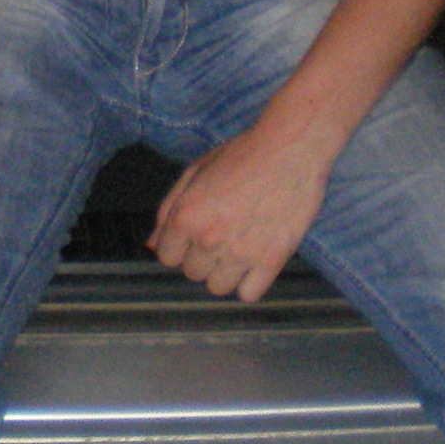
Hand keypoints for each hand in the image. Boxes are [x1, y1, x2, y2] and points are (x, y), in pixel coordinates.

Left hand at [147, 122, 333, 302]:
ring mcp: (240, 254)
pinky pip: (248, 294)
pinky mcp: (271, 261)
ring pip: (217, 288)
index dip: (178, 246)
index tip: (193, 236)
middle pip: (192, 273)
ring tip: (237, 250)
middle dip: (200, 257)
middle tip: (219, 236)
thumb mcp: (195, 171)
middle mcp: (208, 240)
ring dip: (223, 273)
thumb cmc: (242, 154)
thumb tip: (153, 244)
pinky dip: (249, 283)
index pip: (167, 257)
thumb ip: (169, 209)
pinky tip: (254, 261)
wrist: (290, 149)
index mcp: (186, 217)